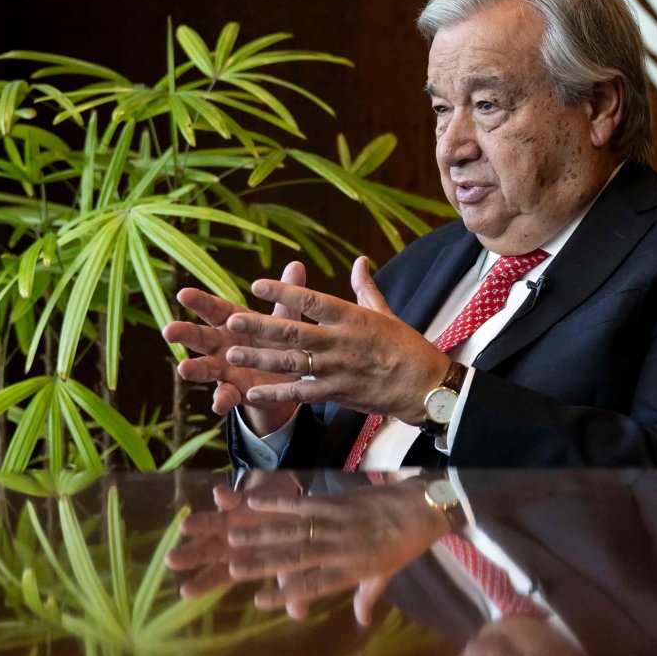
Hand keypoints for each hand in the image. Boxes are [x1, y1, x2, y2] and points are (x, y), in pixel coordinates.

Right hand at [162, 260, 306, 434]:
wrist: (288, 379)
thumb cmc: (279, 341)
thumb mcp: (284, 319)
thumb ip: (286, 295)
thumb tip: (297, 264)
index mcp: (233, 322)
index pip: (213, 308)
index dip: (198, 302)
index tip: (182, 294)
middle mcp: (222, 344)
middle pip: (200, 337)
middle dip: (184, 333)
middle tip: (168, 330)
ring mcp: (225, 369)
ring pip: (205, 368)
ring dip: (194, 369)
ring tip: (183, 369)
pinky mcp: (235, 391)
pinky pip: (226, 396)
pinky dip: (222, 400)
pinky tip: (218, 405)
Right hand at [165, 476, 450, 624]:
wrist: (422, 507)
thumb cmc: (404, 545)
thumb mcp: (386, 575)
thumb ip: (368, 597)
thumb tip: (361, 622)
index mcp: (353, 570)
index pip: (314, 585)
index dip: (286, 594)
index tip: (257, 600)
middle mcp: (341, 548)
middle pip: (297, 558)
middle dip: (262, 563)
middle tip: (232, 569)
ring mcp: (337, 523)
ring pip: (294, 531)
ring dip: (261, 534)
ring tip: (233, 537)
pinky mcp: (335, 501)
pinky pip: (302, 504)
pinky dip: (278, 504)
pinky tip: (253, 503)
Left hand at [223, 256, 450, 422]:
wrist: (425, 386)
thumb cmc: (407, 347)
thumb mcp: (386, 313)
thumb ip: (365, 289)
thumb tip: (360, 261)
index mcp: (352, 318)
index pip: (312, 301)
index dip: (283, 292)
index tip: (257, 285)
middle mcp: (340, 342)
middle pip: (293, 332)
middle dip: (260, 326)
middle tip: (232, 320)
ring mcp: (337, 369)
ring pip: (290, 363)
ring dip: (260, 358)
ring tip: (232, 354)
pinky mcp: (337, 392)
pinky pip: (301, 393)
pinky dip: (276, 394)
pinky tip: (253, 393)